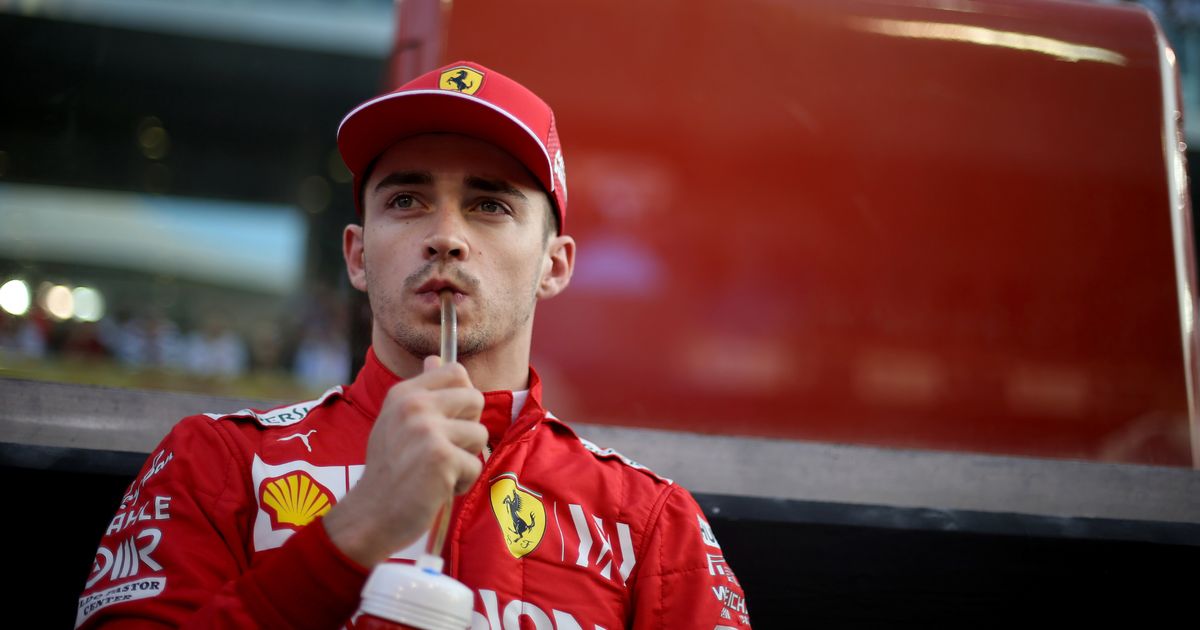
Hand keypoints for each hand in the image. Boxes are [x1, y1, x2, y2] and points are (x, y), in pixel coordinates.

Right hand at [323, 356, 486, 566]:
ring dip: (466, 459)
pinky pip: (476, 466)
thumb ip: (421, 391)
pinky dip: (462, 483)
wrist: (371, 515)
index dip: (462, 398)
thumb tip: (436, 358)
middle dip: (469, 428)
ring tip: (438, 472)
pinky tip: (437, 489)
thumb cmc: (389, 471)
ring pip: (480, 435)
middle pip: (476, 399)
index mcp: (404, 393)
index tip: (447, 421)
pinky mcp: (441, 458)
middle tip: (443, 450)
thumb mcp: (396, 421)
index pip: (456, 371)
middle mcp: (414, 406)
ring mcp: (427, 431)